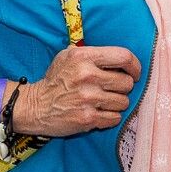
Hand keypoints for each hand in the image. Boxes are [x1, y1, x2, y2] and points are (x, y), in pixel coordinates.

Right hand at [12, 46, 141, 136]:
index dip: (135, 66)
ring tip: (104, 102)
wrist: (35, 106)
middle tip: (113, 90)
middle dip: (123, 88)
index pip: (124, 57)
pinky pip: (115, 118)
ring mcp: (88, 98)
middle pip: (127, 83)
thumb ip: (93, 53)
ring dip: (117, 103)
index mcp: (84, 56)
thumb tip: (122, 58)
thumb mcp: (68, 56)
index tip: (134, 74)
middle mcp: (87, 75)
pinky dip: (110, 117)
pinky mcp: (88, 118)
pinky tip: (99, 112)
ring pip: (124, 102)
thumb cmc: (56, 80)